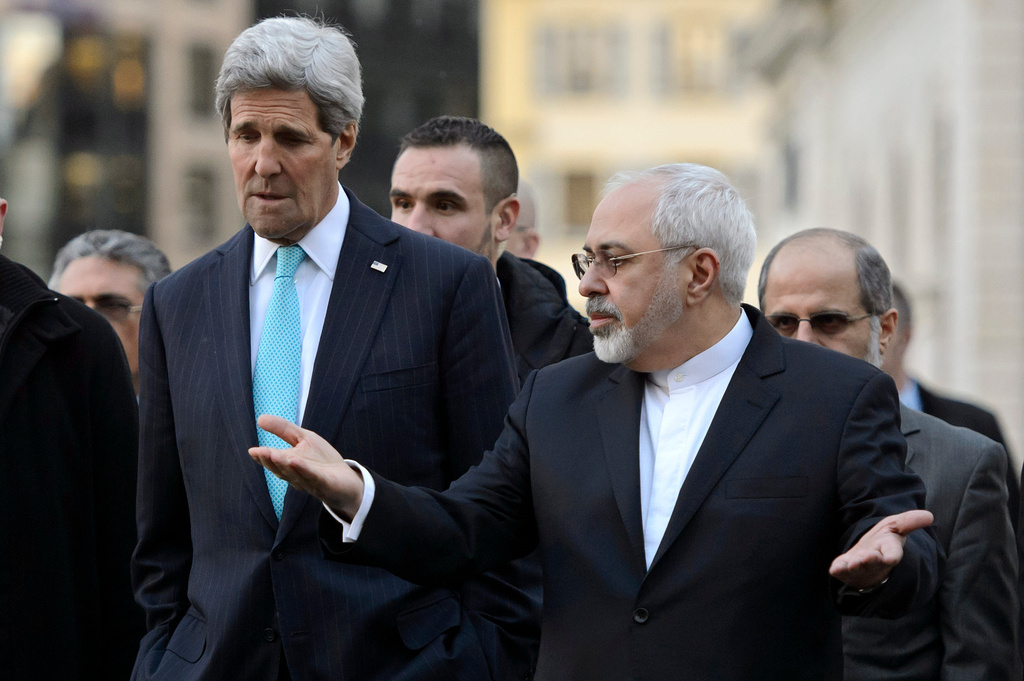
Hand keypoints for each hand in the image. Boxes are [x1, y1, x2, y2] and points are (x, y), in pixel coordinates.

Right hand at [249, 414, 364, 519]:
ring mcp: (310, 481)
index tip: (252, 451)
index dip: (263, 457)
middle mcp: (296, 475)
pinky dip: (304, 470)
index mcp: (288, 465)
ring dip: (284, 465)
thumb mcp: (303, 439)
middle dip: (270, 461)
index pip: (273, 461)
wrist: (347, 480)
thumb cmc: (322, 460)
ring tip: (273, 454)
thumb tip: (259, 418)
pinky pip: (313, 477)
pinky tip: (296, 461)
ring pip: (294, 474)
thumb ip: (283, 430)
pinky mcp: (325, 484)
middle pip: (281, 469)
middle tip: (259, 453)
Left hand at [830, 509, 932, 589]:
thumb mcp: (894, 528)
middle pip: (875, 562)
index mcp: (889, 550)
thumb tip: (929, 516)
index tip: (891, 558)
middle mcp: (875, 562)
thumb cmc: (881, 543)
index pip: (893, 554)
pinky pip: (841, 572)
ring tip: (854, 561)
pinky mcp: (845, 571)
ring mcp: (860, 568)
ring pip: (859, 569)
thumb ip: (908, 522)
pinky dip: (839, 570)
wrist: (865, 559)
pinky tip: (835, 569)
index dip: (892, 555)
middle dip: (871, 560)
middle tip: (868, 556)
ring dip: (856, 565)